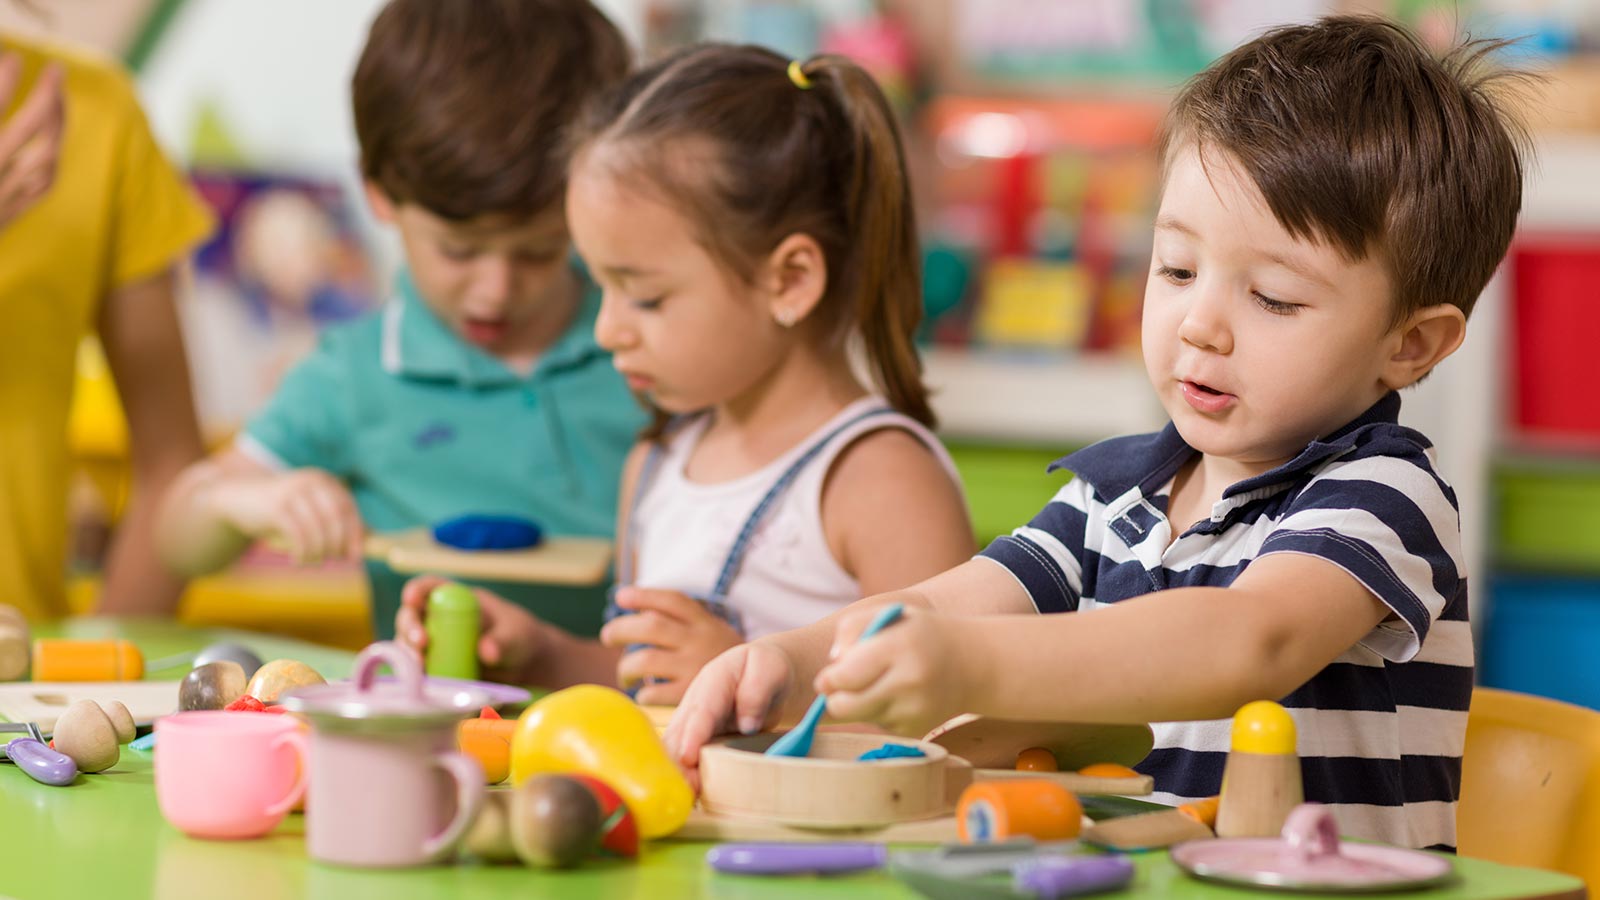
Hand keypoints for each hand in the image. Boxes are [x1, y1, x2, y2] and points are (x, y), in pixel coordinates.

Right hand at [0, 55, 62, 227]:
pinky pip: (43, 184)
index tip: (12, 57)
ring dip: (57, 125)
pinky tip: (53, 140)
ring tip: (57, 97)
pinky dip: (51, 158)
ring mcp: (0, 199)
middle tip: (55, 68)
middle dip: (48, 96)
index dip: (3, 82)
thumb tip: (1, 72)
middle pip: (29, 131)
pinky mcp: (7, 216)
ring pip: (46, 158)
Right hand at [217, 468, 363, 564]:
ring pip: (317, 529)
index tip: (356, 557)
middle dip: (338, 544)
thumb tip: (369, 539)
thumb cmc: (280, 508)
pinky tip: (298, 560)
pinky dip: (303, 552)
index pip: (348, 508)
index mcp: (324, 481)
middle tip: (334, 560)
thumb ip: (334, 520)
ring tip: (313, 562)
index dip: (355, 534)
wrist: (237, 498)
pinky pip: (299, 534)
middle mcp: (311, 482)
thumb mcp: (309, 509)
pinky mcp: (277, 507)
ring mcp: (293, 492)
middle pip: (336, 517)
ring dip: (319, 552)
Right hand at [395, 575, 548, 683]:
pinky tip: (423, 686)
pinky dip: (416, 678)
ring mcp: (432, 646)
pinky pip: (416, 672)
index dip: (417, 590)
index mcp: (456, 599)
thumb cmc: (519, 638)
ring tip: (421, 668)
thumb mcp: (517, 635)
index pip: (429, 587)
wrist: (523, 668)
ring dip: (408, 656)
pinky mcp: (432, 670)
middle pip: (410, 618)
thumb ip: (504, 641)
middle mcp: (436, 620)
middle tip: (421, 644)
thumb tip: (486, 651)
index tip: (412, 599)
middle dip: (410, 628)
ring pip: (407, 646)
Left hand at [599, 587, 743, 704]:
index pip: (672, 601)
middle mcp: (698, 642)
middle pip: (651, 627)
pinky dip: (641, 693)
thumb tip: (638, 611)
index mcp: (704, 623)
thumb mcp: (711, 632)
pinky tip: (643, 695)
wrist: (759, 691)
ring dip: (624, 667)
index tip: (620, 597)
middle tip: (608, 637)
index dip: (644, 595)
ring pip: (644, 660)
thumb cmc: (721, 660)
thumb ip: (681, 621)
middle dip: (620, 629)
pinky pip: (653, 693)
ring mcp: (693, 669)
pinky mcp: (689, 696)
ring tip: (625, 676)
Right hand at [662, 641, 795, 787]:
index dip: (693, 734)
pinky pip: (685, 756)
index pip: (702, 710)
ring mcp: (694, 721)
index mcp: (714, 681)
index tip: (689, 757)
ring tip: (684, 798)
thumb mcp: (769, 668)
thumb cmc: (765, 668)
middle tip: (684, 789)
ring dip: (678, 772)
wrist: (761, 672)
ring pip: (678, 748)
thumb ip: (757, 690)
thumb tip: (747, 723)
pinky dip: (684, 774)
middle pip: (681, 733)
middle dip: (678, 761)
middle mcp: (696, 703)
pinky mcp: (697, 738)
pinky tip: (688, 795)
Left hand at [813, 604, 973, 737]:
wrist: (972, 664)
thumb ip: (851, 628)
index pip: (845, 676)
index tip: (827, 677)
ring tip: (878, 684)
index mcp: (899, 647)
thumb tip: (832, 663)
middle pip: (844, 707)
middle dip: (833, 700)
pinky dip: (878, 712)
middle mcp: (908, 682)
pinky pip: (877, 725)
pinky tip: (897, 696)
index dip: (828, 679)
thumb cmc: (920, 635)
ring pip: (859, 717)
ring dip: (857, 705)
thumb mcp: (889, 615)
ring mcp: (913, 710)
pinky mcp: (915, 730)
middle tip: (840, 688)